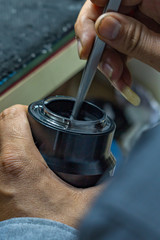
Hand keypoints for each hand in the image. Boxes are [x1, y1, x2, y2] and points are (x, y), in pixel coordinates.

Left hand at [0, 105, 100, 227]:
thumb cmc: (50, 233)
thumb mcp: (85, 205)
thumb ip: (103, 186)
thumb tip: (116, 176)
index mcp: (18, 162)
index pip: (12, 115)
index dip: (26, 111)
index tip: (37, 118)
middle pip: (1, 125)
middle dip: (19, 124)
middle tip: (35, 131)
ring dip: (12, 138)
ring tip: (30, 146)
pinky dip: (8, 155)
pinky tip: (24, 165)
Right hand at [75, 0, 159, 102]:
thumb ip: (134, 37)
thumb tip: (103, 27)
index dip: (91, 17)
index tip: (88, 43)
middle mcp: (146, 3)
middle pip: (104, 14)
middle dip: (99, 47)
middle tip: (105, 68)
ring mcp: (144, 17)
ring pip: (109, 33)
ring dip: (108, 61)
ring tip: (117, 79)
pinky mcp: (143, 30)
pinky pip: (120, 43)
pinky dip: (117, 63)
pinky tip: (121, 78)